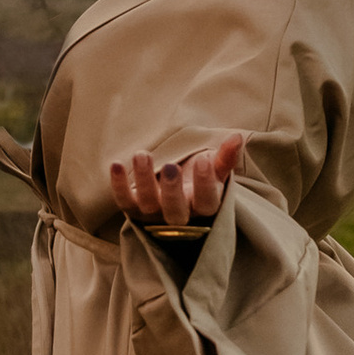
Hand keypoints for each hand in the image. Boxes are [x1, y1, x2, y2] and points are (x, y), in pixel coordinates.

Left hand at [110, 134, 244, 232]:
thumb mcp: (215, 171)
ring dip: (144, 180)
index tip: (204, 160)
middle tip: (170, 166)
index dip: (206, 184)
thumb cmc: (198, 181)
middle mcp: (179, 216)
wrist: (175, 196)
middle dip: (172, 189)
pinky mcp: (133, 210)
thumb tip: (237, 138)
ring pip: (148, 205)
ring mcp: (154, 215)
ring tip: (142, 154)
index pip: (207, 202)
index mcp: (203, 207)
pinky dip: (119, 185)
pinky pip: (124, 201)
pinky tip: (116, 164)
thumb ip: (225, 157)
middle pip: (176, 211)